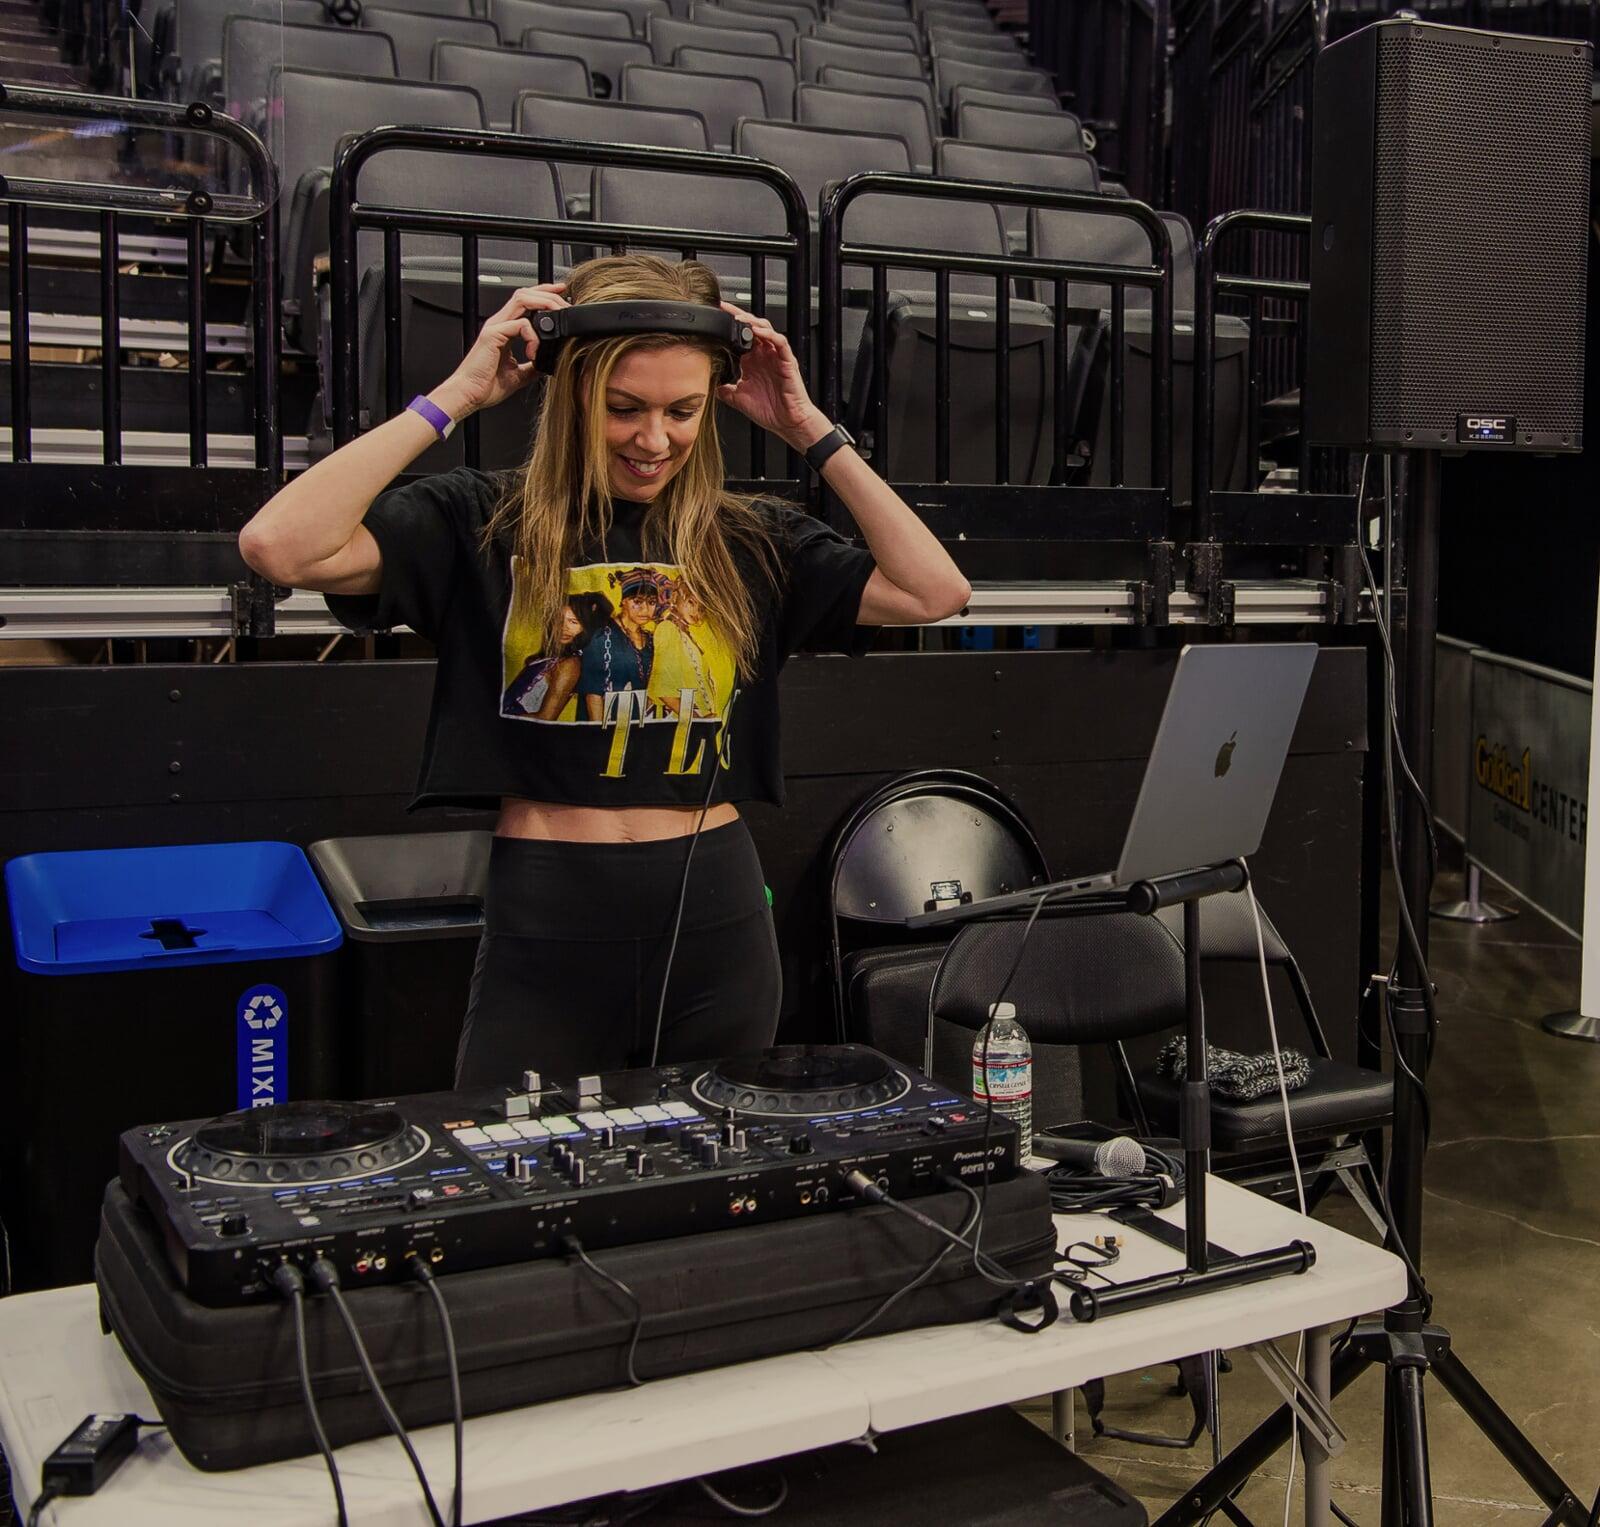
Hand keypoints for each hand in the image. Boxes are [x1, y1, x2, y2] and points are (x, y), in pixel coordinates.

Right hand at [431, 283, 567, 419]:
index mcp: (504, 330)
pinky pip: (520, 324)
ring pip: (522, 300)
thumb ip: (533, 365)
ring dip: (544, 305)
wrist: (468, 395)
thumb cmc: (485, 385)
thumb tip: (547, 364)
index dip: (543, 294)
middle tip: (564, 302)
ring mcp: (495, 327)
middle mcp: (499, 324)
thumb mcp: (518, 374)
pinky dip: (533, 336)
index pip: (525, 302)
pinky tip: (534, 354)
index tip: (561, 296)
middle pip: (525, 293)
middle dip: (548, 293)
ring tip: (558, 318)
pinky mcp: (493, 335)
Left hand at [715, 302, 830, 453]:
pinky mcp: (787, 361)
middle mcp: (764, 356)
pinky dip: (769, 334)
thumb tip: (708, 387)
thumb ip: (724, 390)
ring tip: (738, 318)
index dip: (728, 326)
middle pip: (751, 326)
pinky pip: (780, 342)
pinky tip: (757, 331)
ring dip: (752, 322)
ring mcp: (776, 357)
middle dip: (738, 316)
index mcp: (752, 362)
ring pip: (765, 329)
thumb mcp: (739, 399)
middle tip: (723, 308)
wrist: (789, 423)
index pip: (739, 336)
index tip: (714, 318)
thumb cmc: (771, 411)